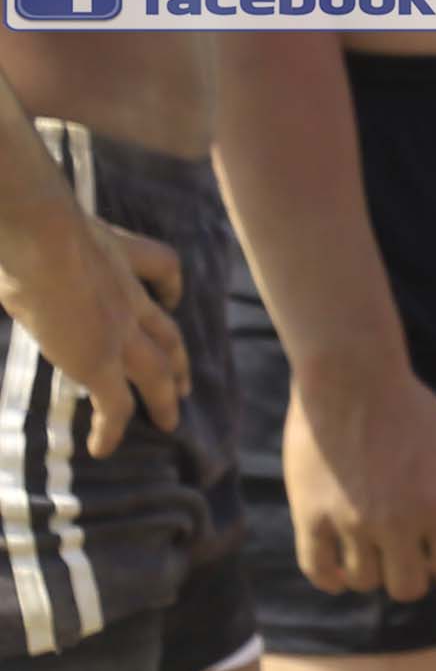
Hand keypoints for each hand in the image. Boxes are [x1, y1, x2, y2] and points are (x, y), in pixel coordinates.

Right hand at [0, 207, 183, 457]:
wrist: (40, 234)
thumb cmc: (28, 221)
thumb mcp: (41, 226)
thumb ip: (36, 240)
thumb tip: (10, 245)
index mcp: (118, 257)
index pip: (161, 267)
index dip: (171, 285)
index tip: (173, 298)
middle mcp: (129, 295)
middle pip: (167, 331)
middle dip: (177, 358)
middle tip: (183, 381)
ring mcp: (120, 330)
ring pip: (157, 372)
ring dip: (165, 398)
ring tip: (170, 422)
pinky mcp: (101, 362)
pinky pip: (116, 405)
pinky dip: (112, 429)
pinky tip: (103, 449)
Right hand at [287, 355, 435, 605]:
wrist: (350, 380)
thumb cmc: (410, 407)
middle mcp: (397, 522)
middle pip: (407, 589)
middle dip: (411, 578)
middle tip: (405, 561)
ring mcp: (350, 522)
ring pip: (363, 582)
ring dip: (371, 572)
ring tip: (371, 552)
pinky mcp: (310, 517)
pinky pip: (318, 570)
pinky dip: (331, 579)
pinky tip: (339, 573)